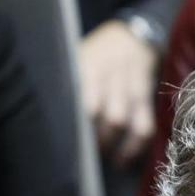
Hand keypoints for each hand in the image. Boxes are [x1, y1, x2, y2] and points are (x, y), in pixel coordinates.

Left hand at [79, 19, 158, 167]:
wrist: (132, 36)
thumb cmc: (96, 52)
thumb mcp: (77, 55)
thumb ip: (69, 80)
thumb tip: (49, 111)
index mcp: (86, 66)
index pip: (83, 102)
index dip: (79, 126)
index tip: (70, 143)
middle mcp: (108, 75)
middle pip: (101, 113)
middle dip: (96, 139)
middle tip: (87, 156)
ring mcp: (129, 85)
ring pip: (121, 121)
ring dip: (114, 145)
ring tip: (108, 160)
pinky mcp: (145, 96)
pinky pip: (144, 125)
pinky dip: (137, 145)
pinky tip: (126, 158)